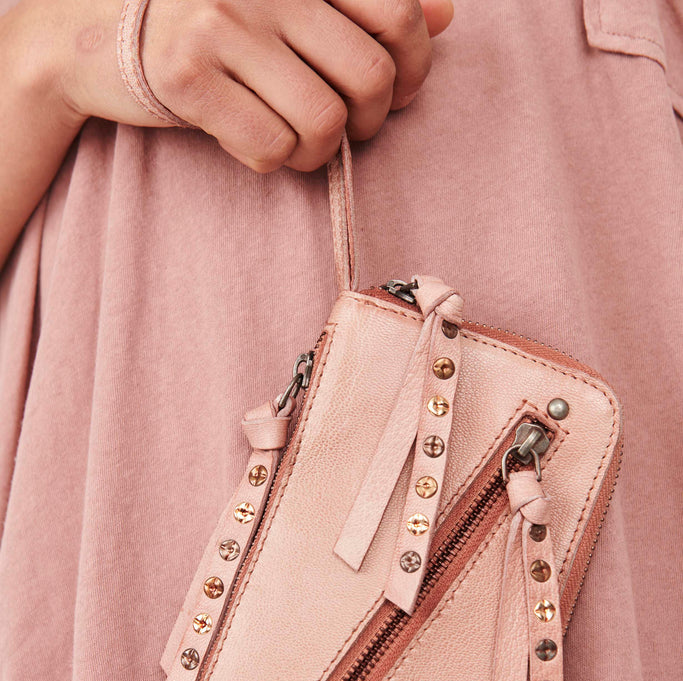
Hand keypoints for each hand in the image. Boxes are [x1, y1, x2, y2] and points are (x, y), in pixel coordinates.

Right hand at [55, 0, 453, 171]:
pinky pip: (270, 148)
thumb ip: (365, 3)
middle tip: (348, 128)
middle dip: (371, 121)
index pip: (398, 13)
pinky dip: (273, 161)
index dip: (415, 67)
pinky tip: (254, 142)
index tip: (398, 93)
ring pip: (324, 123)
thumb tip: (445, 16)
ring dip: (319, 153)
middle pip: (370, 76)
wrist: (95, 29)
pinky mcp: (190, 75)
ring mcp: (224, 22)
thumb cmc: (211, 19)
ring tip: (296, 142)